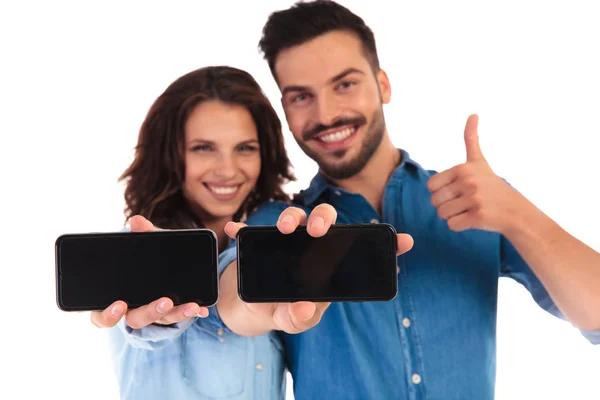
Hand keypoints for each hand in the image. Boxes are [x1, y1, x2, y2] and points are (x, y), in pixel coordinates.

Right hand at [90, 215, 209, 328]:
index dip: (108, 315)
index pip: (103, 316)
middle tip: (165, 301)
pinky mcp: (172, 314)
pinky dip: (190, 312)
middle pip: (136, 320)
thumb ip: (142, 236)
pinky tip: (202, 308)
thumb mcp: (145, 247)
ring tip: (191, 305)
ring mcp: (154, 315)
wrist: (166, 266)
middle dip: (151, 312)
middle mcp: (134, 311)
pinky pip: (181, 316)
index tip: (120, 305)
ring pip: (162, 320)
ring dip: (177, 313)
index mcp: (116, 299)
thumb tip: (137, 221)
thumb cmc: (146, 258)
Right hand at [224, 204, 413, 333]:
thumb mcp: (293, 320)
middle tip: (317, 232)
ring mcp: (284, 242)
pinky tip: (235, 230)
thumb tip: (303, 307)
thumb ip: (299, 317)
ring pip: (291, 218)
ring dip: (288, 217)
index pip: (356, 247)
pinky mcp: (259, 243)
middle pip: (323, 221)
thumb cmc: (281, 310)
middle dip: (323, 219)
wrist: (250, 308)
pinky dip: (243, 230)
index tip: (405, 241)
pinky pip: (251, 232)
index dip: (383, 243)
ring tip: (283, 229)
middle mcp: (308, 247)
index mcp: (327, 264)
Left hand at [427, 114, 528, 232]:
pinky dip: (460, 226)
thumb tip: (473, 113)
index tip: (458, 190)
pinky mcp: (478, 216)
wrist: (516, 211)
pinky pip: (452, 225)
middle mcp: (468, 181)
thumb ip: (471, 139)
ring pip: (442, 214)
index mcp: (463, 168)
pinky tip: (474, 220)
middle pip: (435, 201)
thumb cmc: (492, 187)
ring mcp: (474, 199)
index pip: (431, 186)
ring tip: (470, 210)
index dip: (441, 192)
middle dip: (446, 205)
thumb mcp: (480, 161)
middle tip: (465, 203)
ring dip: (453, 216)